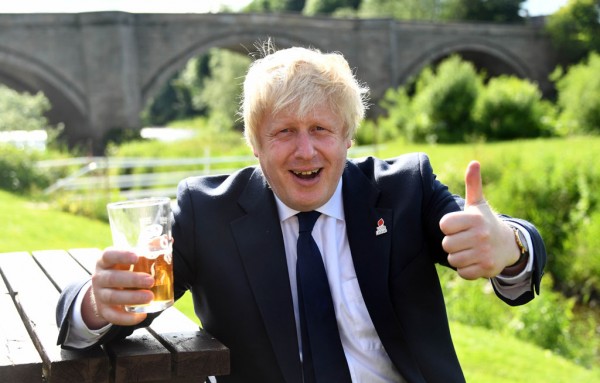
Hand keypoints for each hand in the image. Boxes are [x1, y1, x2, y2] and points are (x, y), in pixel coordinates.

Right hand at [81, 248, 153, 327]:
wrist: (105, 290)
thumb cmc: (122, 269)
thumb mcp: (129, 259)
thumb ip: (147, 250)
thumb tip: (169, 239)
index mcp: (105, 261)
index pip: (109, 255)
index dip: (121, 255)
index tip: (136, 256)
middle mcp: (99, 277)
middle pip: (112, 278)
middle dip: (132, 279)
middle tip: (150, 280)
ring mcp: (99, 294)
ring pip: (112, 297)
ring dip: (132, 298)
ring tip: (150, 297)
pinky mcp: (103, 310)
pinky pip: (112, 316)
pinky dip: (126, 318)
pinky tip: (141, 315)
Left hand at [439, 161, 519, 279]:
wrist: (508, 245)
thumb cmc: (485, 222)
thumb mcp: (478, 204)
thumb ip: (473, 184)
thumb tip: (474, 163)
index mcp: (475, 218)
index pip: (444, 225)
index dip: (448, 227)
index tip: (458, 226)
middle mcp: (481, 235)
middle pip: (446, 244)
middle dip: (452, 243)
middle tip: (464, 239)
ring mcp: (484, 253)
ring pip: (452, 259)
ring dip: (458, 256)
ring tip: (469, 249)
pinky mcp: (487, 268)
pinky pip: (462, 272)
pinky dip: (465, 269)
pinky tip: (474, 260)